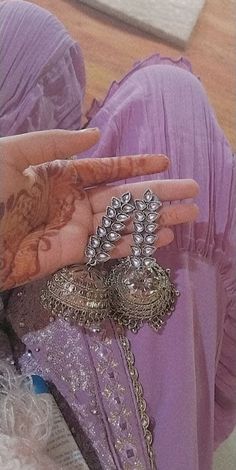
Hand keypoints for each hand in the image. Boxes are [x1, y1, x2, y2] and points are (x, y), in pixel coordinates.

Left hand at [0, 129, 198, 290]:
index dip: (135, 165)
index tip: (164, 161)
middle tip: (191, 191)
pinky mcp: (71, 254)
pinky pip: (109, 248)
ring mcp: (74, 229)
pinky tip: (161, 238)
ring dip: (156, 220)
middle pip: (123, 197)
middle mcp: (72, 202)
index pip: (106, 170)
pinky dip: (135, 243)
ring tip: (187, 215)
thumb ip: (54, 143)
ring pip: (123, 223)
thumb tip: (95, 135)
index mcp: (59, 176)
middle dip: (158, 194)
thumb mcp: (12, 153)